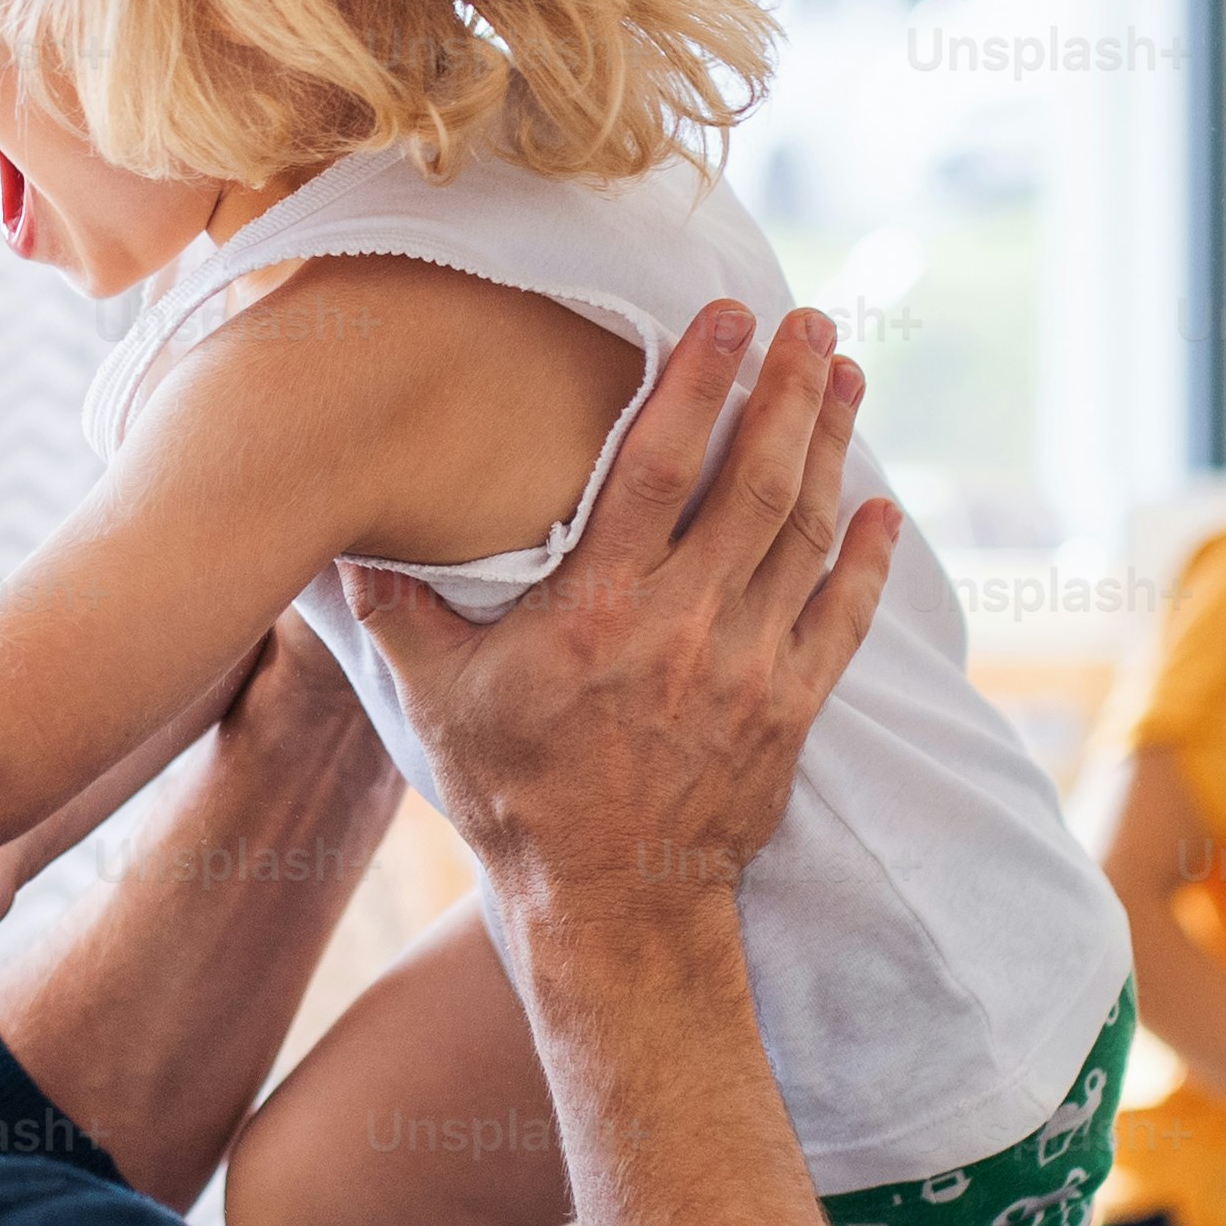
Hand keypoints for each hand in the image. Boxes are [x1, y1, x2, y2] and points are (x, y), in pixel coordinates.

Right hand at [343, 304, 889, 933]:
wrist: (609, 909)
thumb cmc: (517, 799)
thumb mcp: (439, 703)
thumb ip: (398, 613)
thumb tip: (341, 538)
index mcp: (600, 612)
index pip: (657, 467)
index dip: (695, 382)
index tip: (726, 315)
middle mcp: (685, 629)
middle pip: (753, 483)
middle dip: (789, 391)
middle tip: (814, 320)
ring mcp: (750, 670)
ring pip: (805, 535)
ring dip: (832, 448)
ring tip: (849, 377)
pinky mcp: (792, 712)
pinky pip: (844, 618)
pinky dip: (868, 558)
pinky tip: (883, 505)